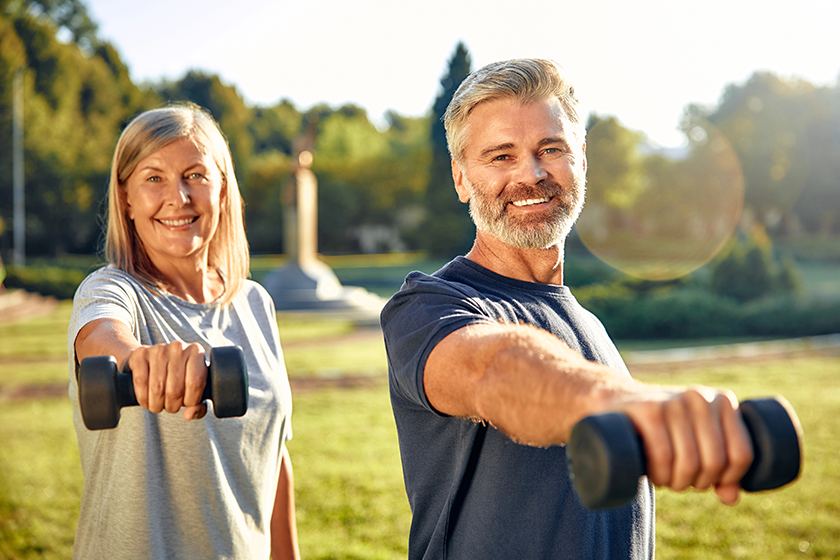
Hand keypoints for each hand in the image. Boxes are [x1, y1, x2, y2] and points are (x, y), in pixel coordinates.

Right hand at [124, 341, 208, 420]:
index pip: (196, 382)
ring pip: (157, 388)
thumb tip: (189, 415)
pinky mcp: (140, 354)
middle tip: (171, 407)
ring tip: (159, 405)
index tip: (187, 404)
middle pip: (175, 389)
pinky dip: (143, 398)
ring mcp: (158, 349)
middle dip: (172, 406)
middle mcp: (178, 347)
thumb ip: (198, 406)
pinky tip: (147, 400)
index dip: (191, 400)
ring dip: (157, 405)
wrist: (150, 360)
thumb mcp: (192, 389)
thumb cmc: (176, 377)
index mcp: (196, 352)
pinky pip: (141, 382)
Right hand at [619, 386, 754, 504]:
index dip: (728, 478)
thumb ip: (720, 467)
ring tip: (666, 480)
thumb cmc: (664, 428)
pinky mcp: (648, 410)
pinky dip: (660, 475)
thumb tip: (731, 498)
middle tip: (681, 482)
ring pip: (689, 462)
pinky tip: (653, 476)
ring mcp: (673, 402)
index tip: (709, 481)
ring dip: (676, 483)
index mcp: (722, 401)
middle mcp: (700, 397)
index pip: (741, 454)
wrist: (617, 402)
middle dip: (698, 483)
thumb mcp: (696, 441)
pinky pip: (664, 456)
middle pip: (714, 461)